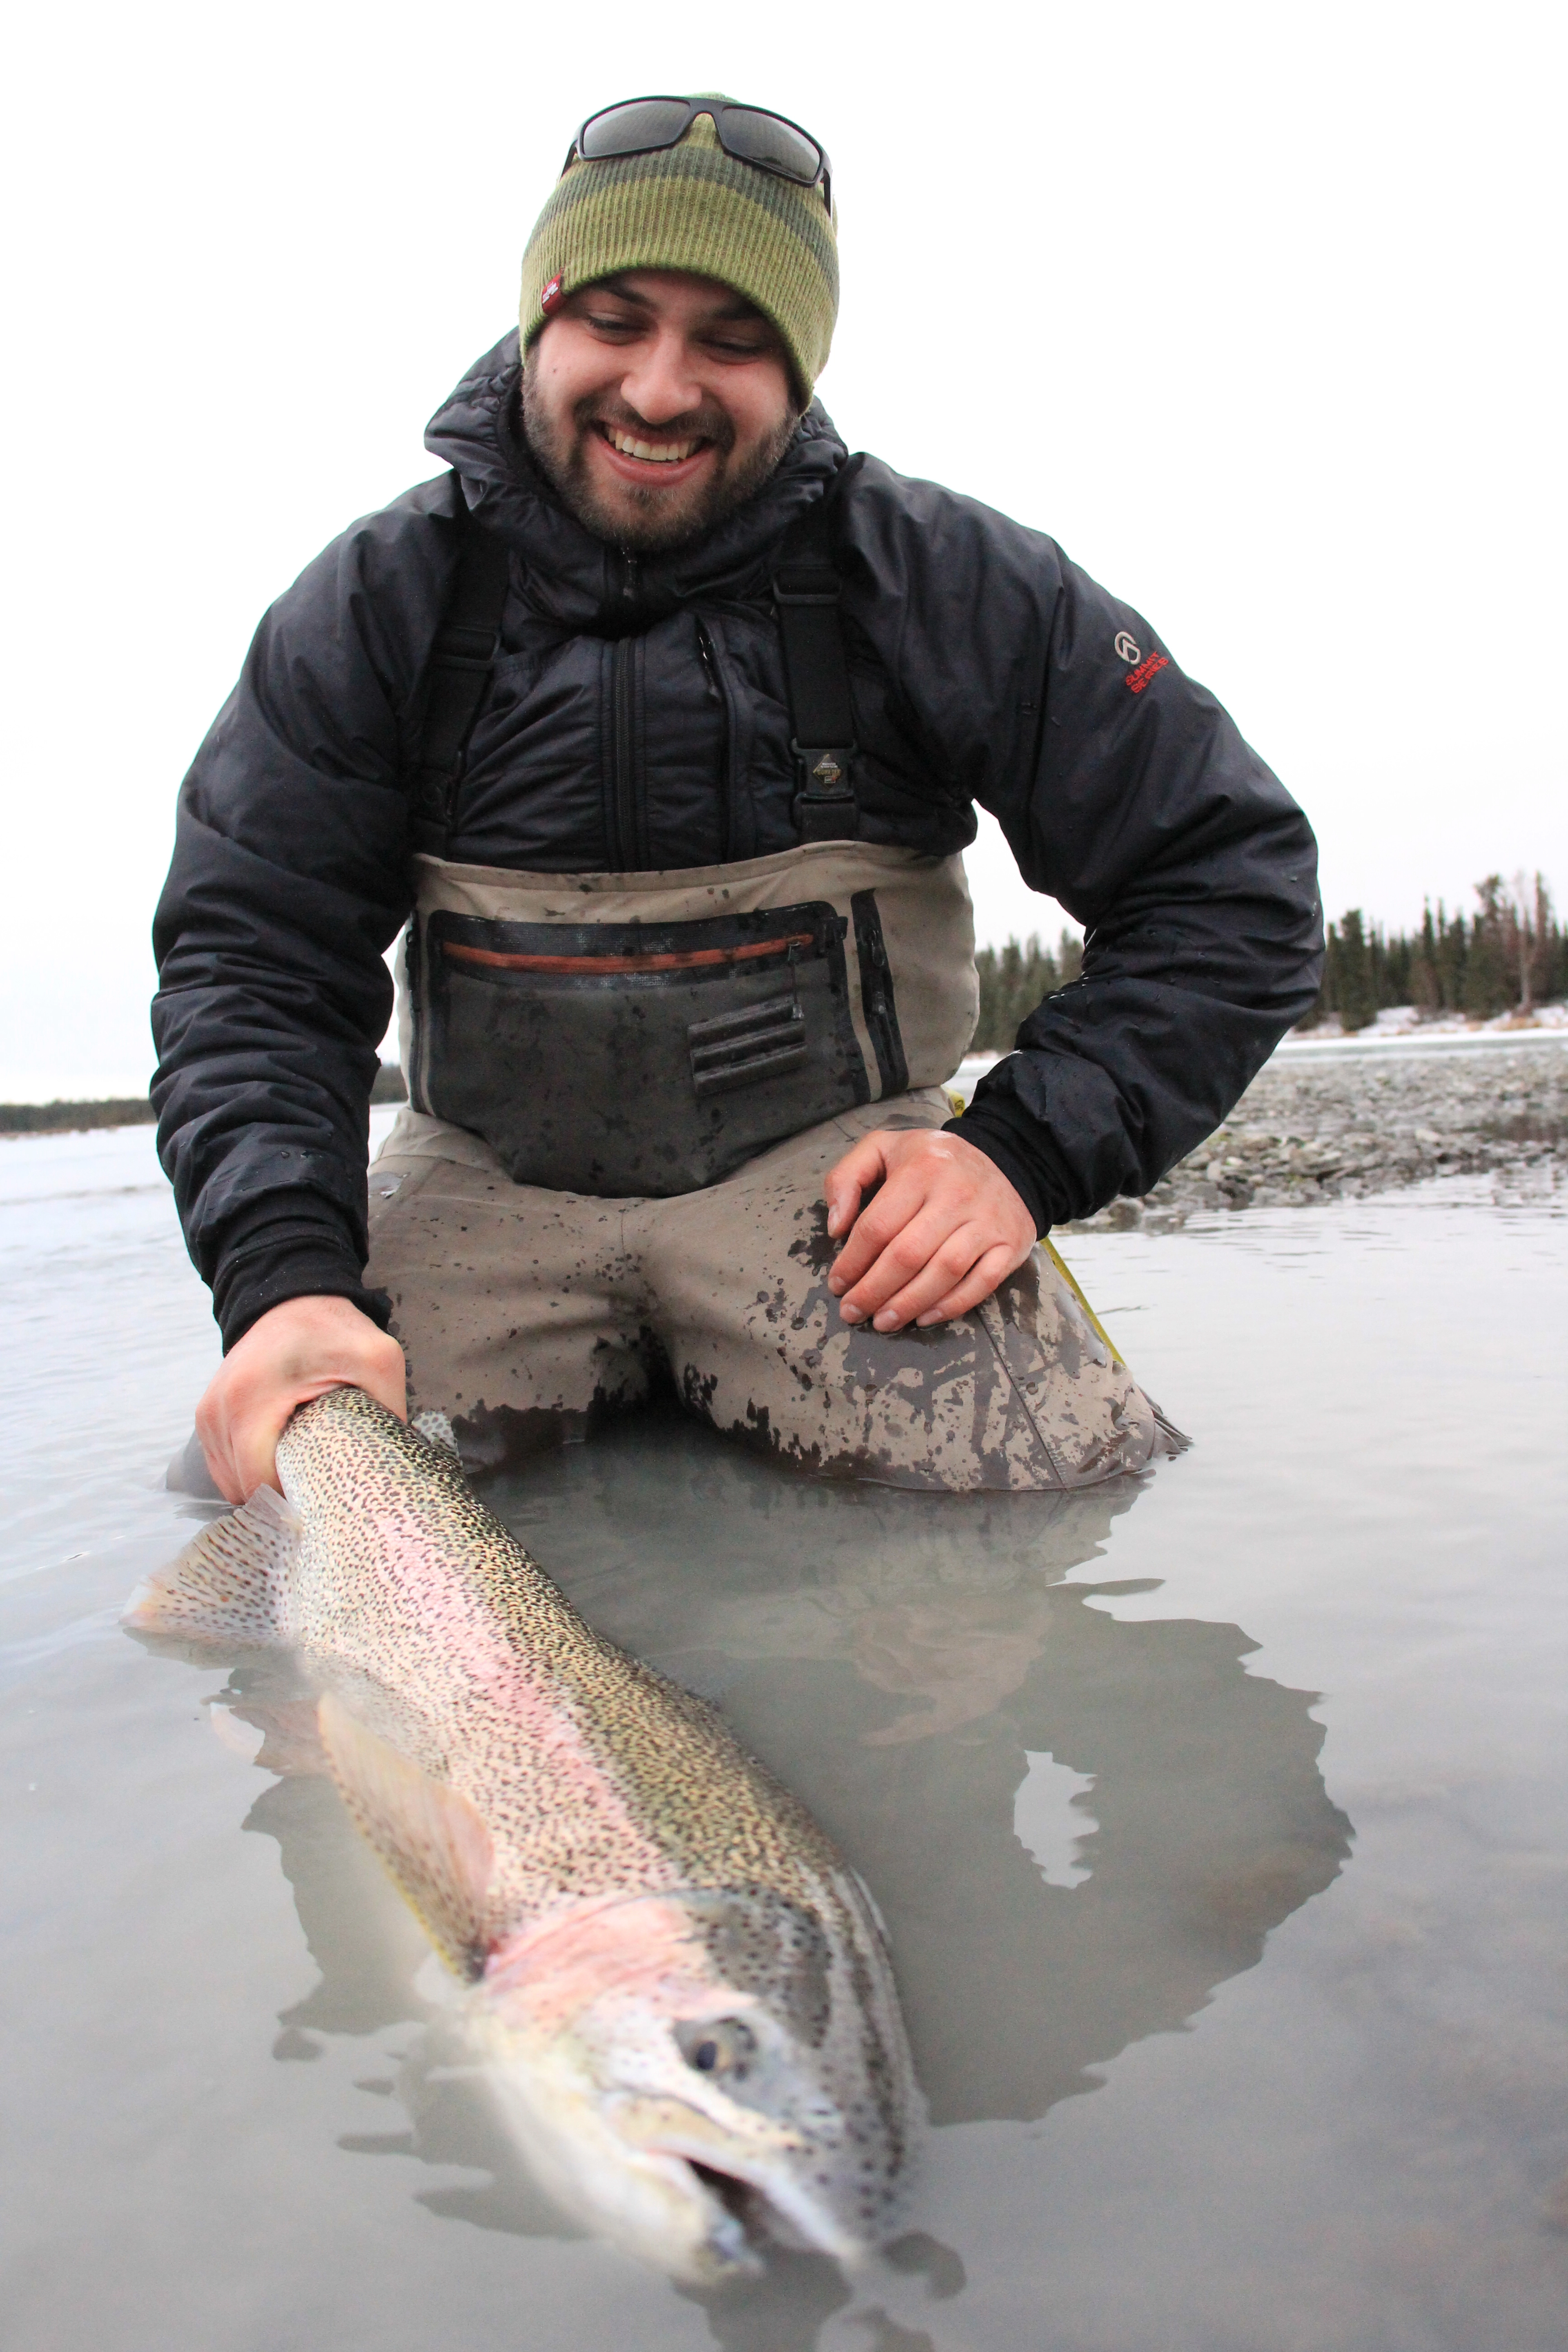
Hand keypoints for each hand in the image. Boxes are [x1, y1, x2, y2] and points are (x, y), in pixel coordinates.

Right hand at [195, 1294, 406, 1502]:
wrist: (294, 1300)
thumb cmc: (334, 1331)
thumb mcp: (377, 1361)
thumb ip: (388, 1411)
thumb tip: (392, 1466)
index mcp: (252, 1398)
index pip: (257, 1481)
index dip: (291, 1502)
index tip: (324, 1500)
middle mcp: (219, 1408)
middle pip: (241, 1487)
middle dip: (280, 1497)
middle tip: (319, 1493)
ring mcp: (208, 1413)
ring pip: (229, 1480)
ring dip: (264, 1486)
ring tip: (303, 1475)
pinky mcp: (208, 1415)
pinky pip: (224, 1463)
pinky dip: (250, 1472)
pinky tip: (282, 1461)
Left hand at [823, 1128, 1036, 1332]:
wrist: (1007, 1161)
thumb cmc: (933, 1161)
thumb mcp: (883, 1149)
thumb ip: (846, 1178)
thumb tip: (836, 1228)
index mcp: (922, 1168)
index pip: (878, 1225)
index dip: (852, 1261)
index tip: (837, 1284)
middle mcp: (958, 1194)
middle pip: (908, 1255)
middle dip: (873, 1290)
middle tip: (853, 1311)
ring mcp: (988, 1221)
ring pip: (943, 1273)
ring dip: (907, 1304)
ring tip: (882, 1322)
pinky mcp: (1010, 1244)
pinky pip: (981, 1283)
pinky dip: (952, 1306)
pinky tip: (924, 1318)